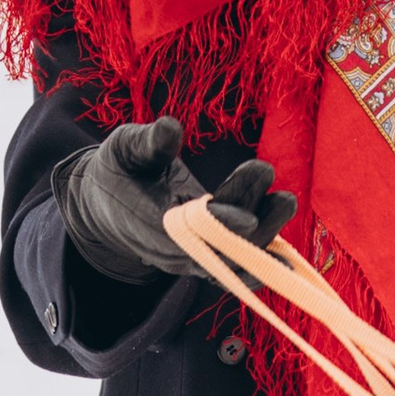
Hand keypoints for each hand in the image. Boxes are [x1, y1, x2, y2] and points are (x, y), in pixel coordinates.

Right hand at [57, 117, 296, 282]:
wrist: (106, 205)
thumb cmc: (119, 170)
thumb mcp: (123, 148)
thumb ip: (147, 143)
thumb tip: (169, 128)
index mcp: (145, 221)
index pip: (186, 232)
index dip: (217, 228)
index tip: (247, 216)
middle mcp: (170, 248)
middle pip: (217, 249)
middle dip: (251, 225)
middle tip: (278, 190)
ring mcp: (189, 257)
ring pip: (230, 260)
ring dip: (263, 236)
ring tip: (285, 202)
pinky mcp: (205, 256)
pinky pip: (235, 267)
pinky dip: (261, 260)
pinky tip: (287, 253)